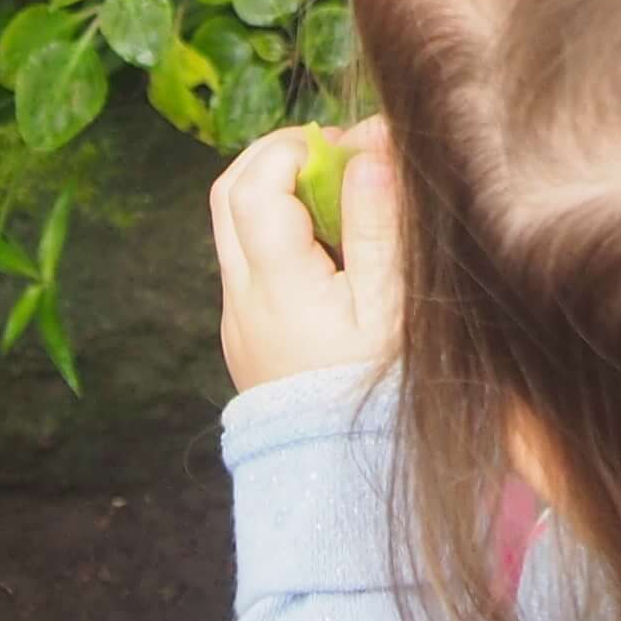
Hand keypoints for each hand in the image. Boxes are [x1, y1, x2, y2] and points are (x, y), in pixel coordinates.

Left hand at [213, 122, 399, 390]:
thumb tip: (368, 151)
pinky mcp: (247, 335)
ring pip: (232, 228)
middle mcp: (243, 298)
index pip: (254, 186)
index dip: (294, 148)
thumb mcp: (393, 309)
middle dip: (275, 155)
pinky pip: (248, 263)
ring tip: (338, 192)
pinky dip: (278, 231)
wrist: (344, 476)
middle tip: (332, 150)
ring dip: (275, 192)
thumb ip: (379, 227)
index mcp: (276, 286)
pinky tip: (331, 245)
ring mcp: (239, 318)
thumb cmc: (381, 392)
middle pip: (227, 196)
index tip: (347, 144)